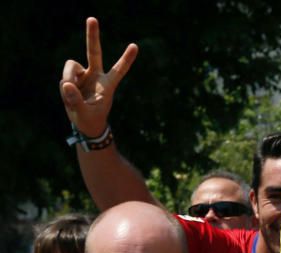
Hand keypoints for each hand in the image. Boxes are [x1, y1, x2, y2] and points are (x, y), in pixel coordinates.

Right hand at [60, 17, 137, 136]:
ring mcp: (83, 75)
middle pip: (94, 52)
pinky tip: (68, 97)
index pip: (119, 69)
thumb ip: (76, 101)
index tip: (135, 46)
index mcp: (107, 85)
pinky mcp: (72, 78)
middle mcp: (96, 75)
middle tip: (92, 19)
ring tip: (70, 95)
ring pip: (70, 67)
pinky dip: (64, 88)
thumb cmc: (91, 119)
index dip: (126, 58)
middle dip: (92, 36)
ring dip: (67, 79)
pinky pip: (64, 78)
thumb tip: (66, 84)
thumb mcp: (85, 114)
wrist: (85, 124)